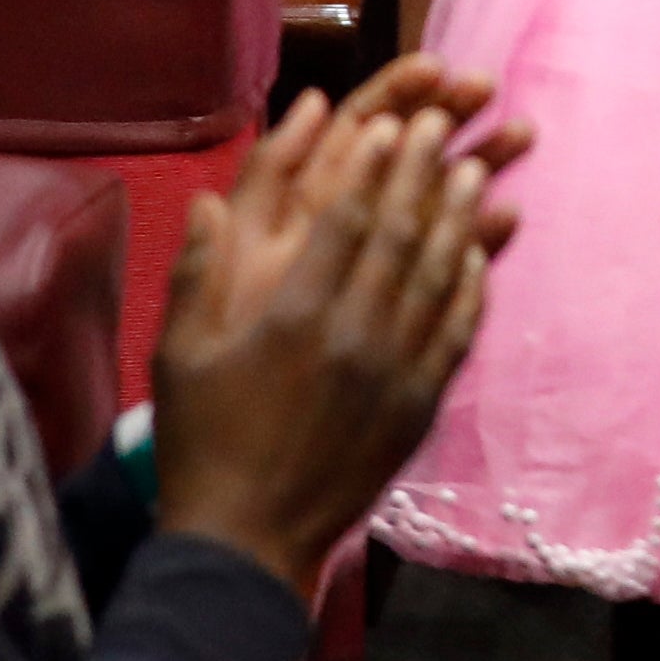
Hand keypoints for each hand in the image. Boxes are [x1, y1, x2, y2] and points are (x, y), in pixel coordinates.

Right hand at [147, 88, 504, 597]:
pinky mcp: (420, 404)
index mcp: (292, 317)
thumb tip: (207, 198)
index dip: (374, 164)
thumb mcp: (178, 355)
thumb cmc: (202, 444)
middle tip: (445, 118)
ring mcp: (395, 371)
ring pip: (439, 274)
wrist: (249, 542)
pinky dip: (473, 283)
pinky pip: (457, 329)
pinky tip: (481, 249)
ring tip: (476, 165)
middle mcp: (353, 335)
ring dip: (461, 214)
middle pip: (401, 233)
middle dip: (425, 169)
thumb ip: (195, 272)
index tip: (394, 121)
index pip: (345, 220)